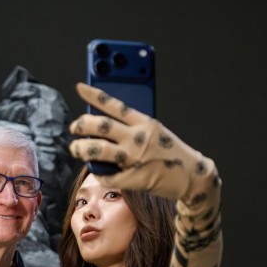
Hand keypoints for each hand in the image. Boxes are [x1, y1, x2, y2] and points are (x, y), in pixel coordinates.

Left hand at [69, 82, 220, 202]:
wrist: (192, 176)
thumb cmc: (172, 153)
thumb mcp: (156, 131)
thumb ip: (134, 127)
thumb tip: (104, 127)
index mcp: (145, 122)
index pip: (115, 105)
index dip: (95, 96)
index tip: (80, 88)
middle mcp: (138, 138)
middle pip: (101, 126)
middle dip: (81, 125)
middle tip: (74, 128)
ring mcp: (134, 158)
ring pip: (98, 149)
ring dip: (81, 148)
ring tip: (75, 148)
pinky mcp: (132, 178)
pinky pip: (106, 175)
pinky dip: (98, 173)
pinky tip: (97, 170)